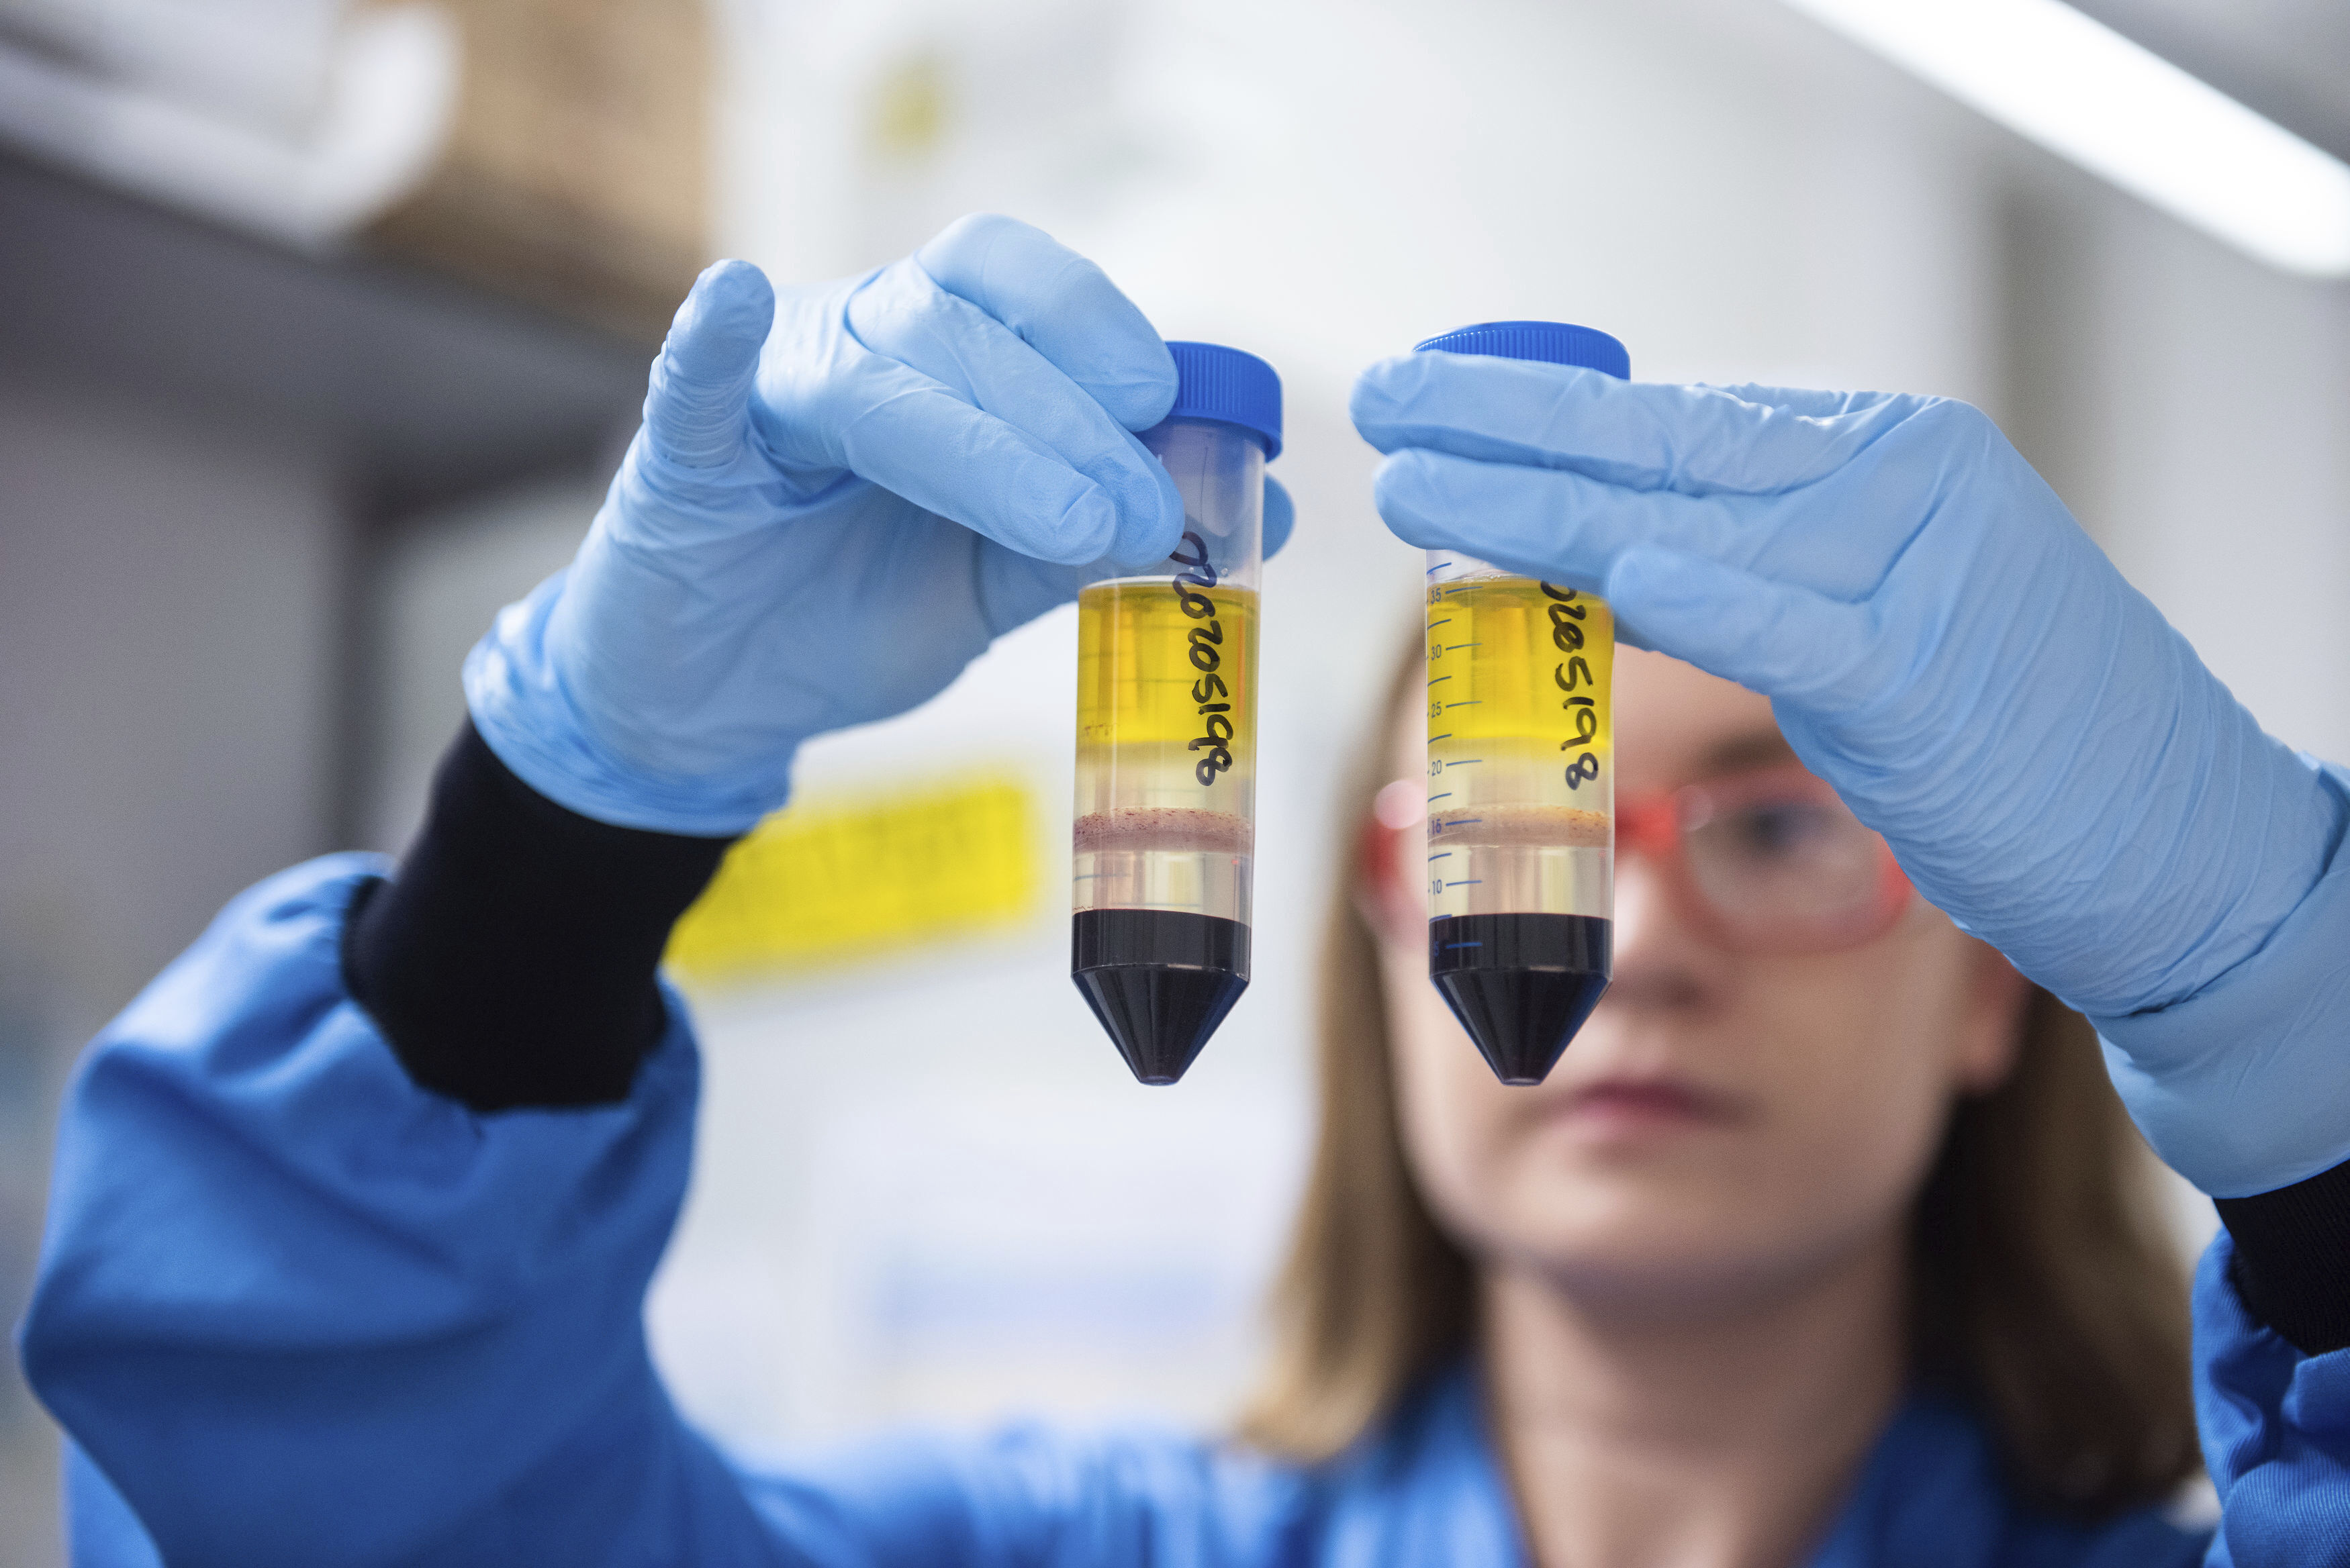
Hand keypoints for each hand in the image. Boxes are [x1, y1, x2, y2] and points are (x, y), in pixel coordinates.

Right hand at [466, 214, 1291, 836]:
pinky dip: (713, 345)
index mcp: (934, 352)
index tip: (1170, 412)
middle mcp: (853, 341)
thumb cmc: (854, 607)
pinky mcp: (684, 457)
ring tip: (1070, 523)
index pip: (1016, 287)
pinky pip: (693, 385)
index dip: (1099, 332)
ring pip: (873, 373)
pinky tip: (736, 300)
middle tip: (1145, 513)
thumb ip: (1100, 537)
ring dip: (983, 441)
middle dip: (1068, 419)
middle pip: (962, 327)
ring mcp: (767, 392)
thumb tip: (1258, 510)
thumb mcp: (995, 578)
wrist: (724, 697)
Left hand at [1355, 355, 2343, 1188]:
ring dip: (1541, 501)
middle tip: (1389, 398)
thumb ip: (1765, 570)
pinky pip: (1787, 624)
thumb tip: (1616, 551)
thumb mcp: (1880, 618)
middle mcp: (1903, 483)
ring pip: (1693, 518)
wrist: (2174, 841)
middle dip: (1512, 423)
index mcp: (1890, 458)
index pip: (1690, 416)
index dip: (1553, 409)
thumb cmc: (2013, 736)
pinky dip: (1694, 596)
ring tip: (1416, 478)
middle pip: (1669, 442)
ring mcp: (1918, 571)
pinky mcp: (1924, 678)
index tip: (1443, 396)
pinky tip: (1598, 570)